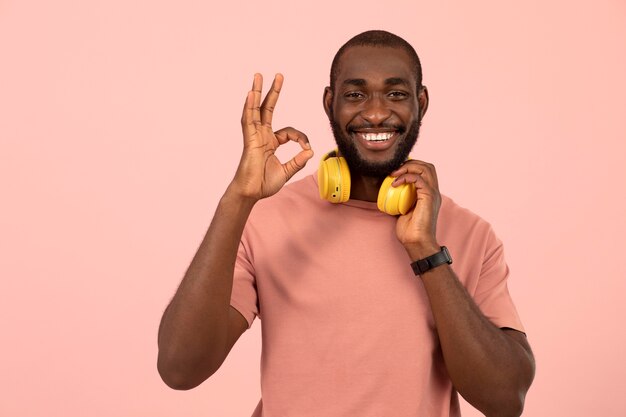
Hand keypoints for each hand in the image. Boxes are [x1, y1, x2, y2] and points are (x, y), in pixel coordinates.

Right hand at [230, 73, 313, 200]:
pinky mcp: (249, 140)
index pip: (289, 132)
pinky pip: (248, 120)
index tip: (307, 148)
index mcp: (270, 142)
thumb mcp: (286, 172)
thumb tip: (310, 151)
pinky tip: (251, 93)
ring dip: (257, 92)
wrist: (251, 193)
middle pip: (267, 109)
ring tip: (258, 76)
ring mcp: (254, 136)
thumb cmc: (264, 184)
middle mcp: (261, 136)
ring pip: (255, 110)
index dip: (301, 137)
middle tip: (278, 76)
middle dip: (273, 92)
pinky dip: (249, 106)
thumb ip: (297, 161)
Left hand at [391, 160, 441, 258]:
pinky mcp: (429, 197)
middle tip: (395, 170)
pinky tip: (395, 183)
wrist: (417, 243)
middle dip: (410, 163)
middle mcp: (433, 192)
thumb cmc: (409, 231)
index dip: (411, 166)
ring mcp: (433, 194)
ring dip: (408, 167)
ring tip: (394, 174)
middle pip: (427, 166)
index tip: (396, 170)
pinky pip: (419, 179)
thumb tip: (388, 192)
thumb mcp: (402, 210)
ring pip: (425, 168)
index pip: (425, 171)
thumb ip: (401, 199)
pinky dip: (406, 177)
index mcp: (429, 194)